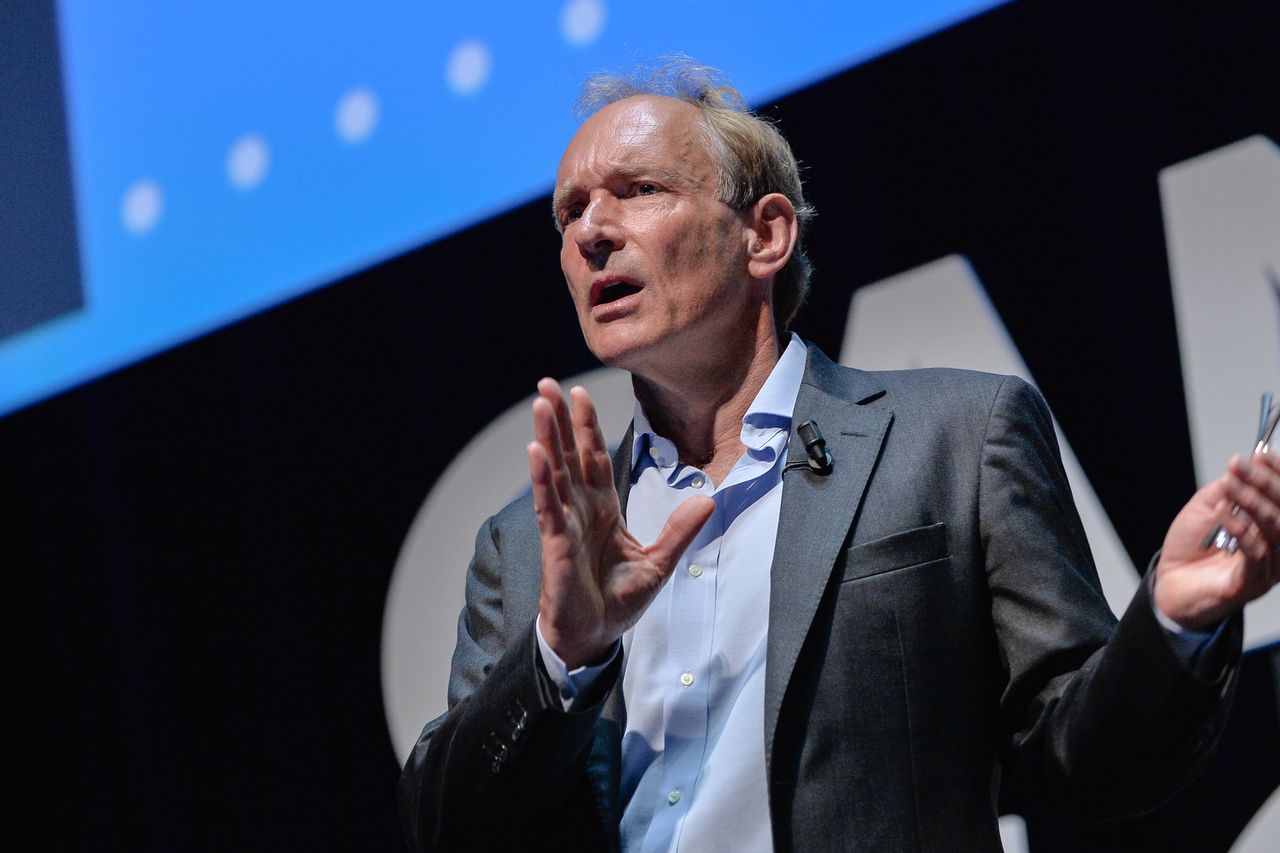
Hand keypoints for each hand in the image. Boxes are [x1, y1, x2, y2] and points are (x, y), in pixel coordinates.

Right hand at [528, 379, 713, 667]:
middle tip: (547, 384)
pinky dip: (542, 479)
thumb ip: (680, 530)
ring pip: (555, 472)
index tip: (581, 394)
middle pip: (570, 455)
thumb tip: (708, 499)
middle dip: (560, 419)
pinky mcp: (556, 544)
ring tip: (541, 404)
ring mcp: (565, 524)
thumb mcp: (660, 563)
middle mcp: (580, 510)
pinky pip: (548, 505)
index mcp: (604, 510)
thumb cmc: (617, 602)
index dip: (588, 427)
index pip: (595, 459)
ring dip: (548, 437)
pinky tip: (536, 452)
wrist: (596, 638)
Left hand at [1155, 452, 1279, 629]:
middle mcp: (1279, 546)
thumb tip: (1246, 464)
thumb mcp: (1208, 506)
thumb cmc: (1192, 546)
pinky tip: (1222, 512)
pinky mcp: (1253, 582)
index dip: (1278, 474)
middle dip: (1265, 483)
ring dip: (1252, 502)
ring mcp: (1270, 566)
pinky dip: (1240, 528)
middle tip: (1241, 466)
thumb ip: (1229, 488)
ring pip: (1275, 529)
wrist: (1170, 582)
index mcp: (1272, 525)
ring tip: (1230, 485)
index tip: (1262, 455)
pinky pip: (1255, 552)